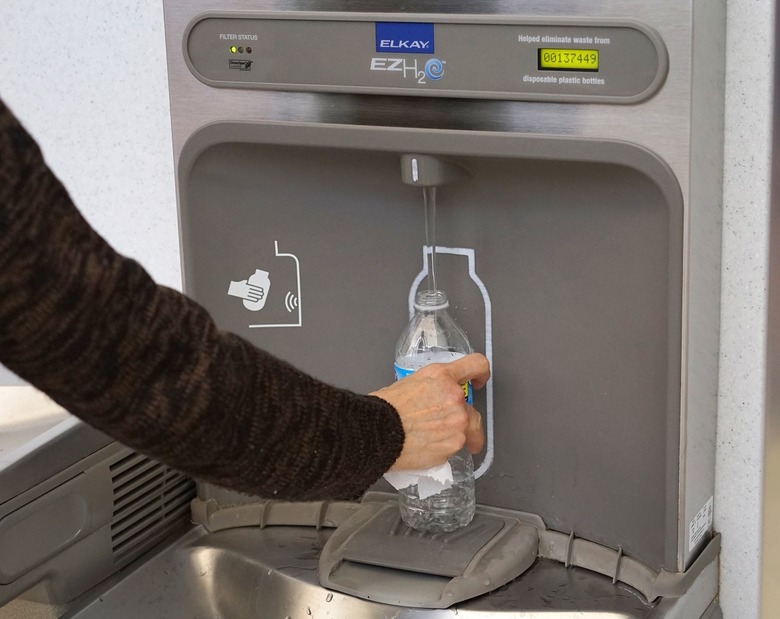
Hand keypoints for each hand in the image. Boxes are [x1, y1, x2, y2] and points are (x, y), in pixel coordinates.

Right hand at [370, 353, 488, 470]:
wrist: (376, 433)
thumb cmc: (383, 410)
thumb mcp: (407, 384)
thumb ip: (428, 389)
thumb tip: (428, 398)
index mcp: (442, 377)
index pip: (476, 365)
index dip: (480, 374)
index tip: (478, 382)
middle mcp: (454, 398)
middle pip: (474, 410)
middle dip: (465, 420)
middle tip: (448, 427)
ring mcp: (457, 423)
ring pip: (467, 433)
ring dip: (454, 437)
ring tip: (431, 441)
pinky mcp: (454, 445)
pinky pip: (454, 449)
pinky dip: (444, 451)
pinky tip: (426, 449)